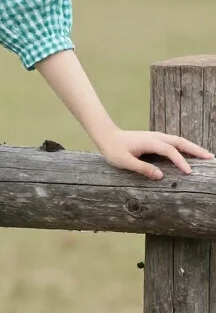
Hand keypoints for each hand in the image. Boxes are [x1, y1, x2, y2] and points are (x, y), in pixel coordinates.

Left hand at [97, 127, 214, 179]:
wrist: (106, 136)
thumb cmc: (113, 150)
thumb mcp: (124, 162)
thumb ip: (142, 168)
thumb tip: (161, 176)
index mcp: (149, 142)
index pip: (170, 151)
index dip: (180, 161)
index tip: (189, 172)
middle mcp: (156, 137)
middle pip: (180, 142)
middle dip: (195, 150)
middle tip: (210, 158)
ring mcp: (156, 137)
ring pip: (178, 140)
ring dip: (192, 147)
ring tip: (206, 155)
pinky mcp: (155, 139)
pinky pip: (174, 142)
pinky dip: (184, 146)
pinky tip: (190, 153)